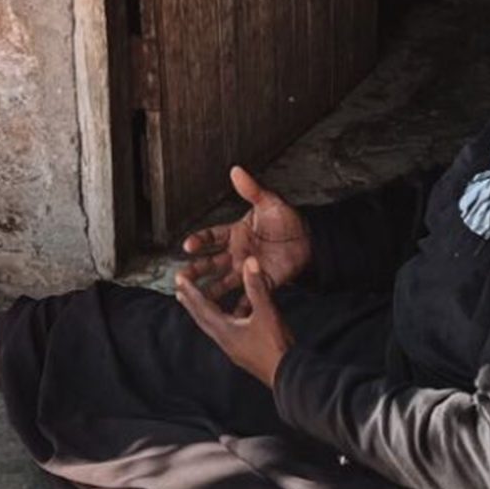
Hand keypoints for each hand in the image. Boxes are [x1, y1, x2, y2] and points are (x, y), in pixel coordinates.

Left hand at [174, 257, 294, 386]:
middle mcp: (223, 340)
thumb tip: (249, 262)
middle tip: (180, 291)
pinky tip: (226, 319)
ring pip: (211, 326)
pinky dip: (218, 321)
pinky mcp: (240, 352)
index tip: (178, 281)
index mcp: (225, 330)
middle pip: (201, 318)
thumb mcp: (266, 313)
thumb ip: (257, 287)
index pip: (202, 307)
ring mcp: (231, 348)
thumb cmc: (275, 346)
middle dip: (191, 303)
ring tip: (197, 303)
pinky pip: (223, 332)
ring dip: (203, 312)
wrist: (286, 375)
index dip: (191, 291)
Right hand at [180, 166, 311, 304]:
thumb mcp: (269, 202)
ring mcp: (247, 270)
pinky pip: (247, 298)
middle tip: (180, 278)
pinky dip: (239, 308)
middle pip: (210, 263)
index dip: (199, 241)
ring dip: (210, 291)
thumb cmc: (286, 219)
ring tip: (196, 301)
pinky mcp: (261, 283)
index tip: (188, 246)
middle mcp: (236, 253)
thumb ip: (252, 190)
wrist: (309, 240)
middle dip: (195, 271)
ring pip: (222, 282)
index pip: (211, 237)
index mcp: (234, 234)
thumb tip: (236, 170)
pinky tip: (230, 317)